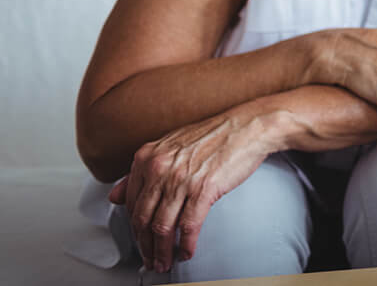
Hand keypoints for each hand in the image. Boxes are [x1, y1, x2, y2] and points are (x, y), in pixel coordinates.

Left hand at [108, 107, 279, 273]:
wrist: (249, 127)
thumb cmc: (214, 136)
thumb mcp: (170, 147)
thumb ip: (141, 171)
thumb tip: (115, 195)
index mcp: (147, 157)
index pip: (131, 203)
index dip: (134, 228)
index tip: (140, 240)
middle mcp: (160, 168)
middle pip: (143, 219)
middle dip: (145, 246)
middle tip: (150, 259)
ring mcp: (181, 179)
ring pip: (162, 227)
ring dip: (162, 251)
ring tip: (165, 262)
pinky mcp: (204, 189)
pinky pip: (188, 225)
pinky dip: (186, 244)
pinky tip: (187, 251)